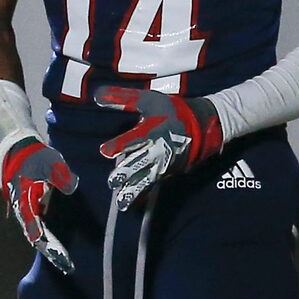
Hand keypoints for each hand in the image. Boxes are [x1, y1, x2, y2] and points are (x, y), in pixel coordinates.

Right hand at [0, 135, 80, 274]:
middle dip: (51, 252)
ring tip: (65, 263)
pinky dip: (48, 238)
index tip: (61, 256)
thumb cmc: (33, 156)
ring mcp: (26, 210)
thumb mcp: (49, 162)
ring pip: (36, 234)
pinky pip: (39, 227)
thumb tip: (72, 188)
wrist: (16, 150)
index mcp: (24, 201)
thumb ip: (59, 175)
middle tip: (67, 267)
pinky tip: (59, 247)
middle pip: (36, 237)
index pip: (36, 228)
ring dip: (50, 248)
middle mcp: (23, 210)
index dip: (48, 243)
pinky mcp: (30, 208)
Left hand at [94, 85, 224, 213]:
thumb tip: (96, 95)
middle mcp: (157, 149)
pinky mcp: (167, 171)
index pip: (133, 139)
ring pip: (146, 179)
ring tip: (121, 202)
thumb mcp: (147, 100)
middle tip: (112, 181)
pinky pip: (152, 184)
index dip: (118, 145)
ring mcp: (163, 163)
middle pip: (139, 163)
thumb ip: (122, 98)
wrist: (201, 124)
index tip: (105, 150)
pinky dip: (141, 194)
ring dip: (133, 190)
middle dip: (125, 173)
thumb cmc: (170, 110)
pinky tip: (131, 203)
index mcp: (152, 131)